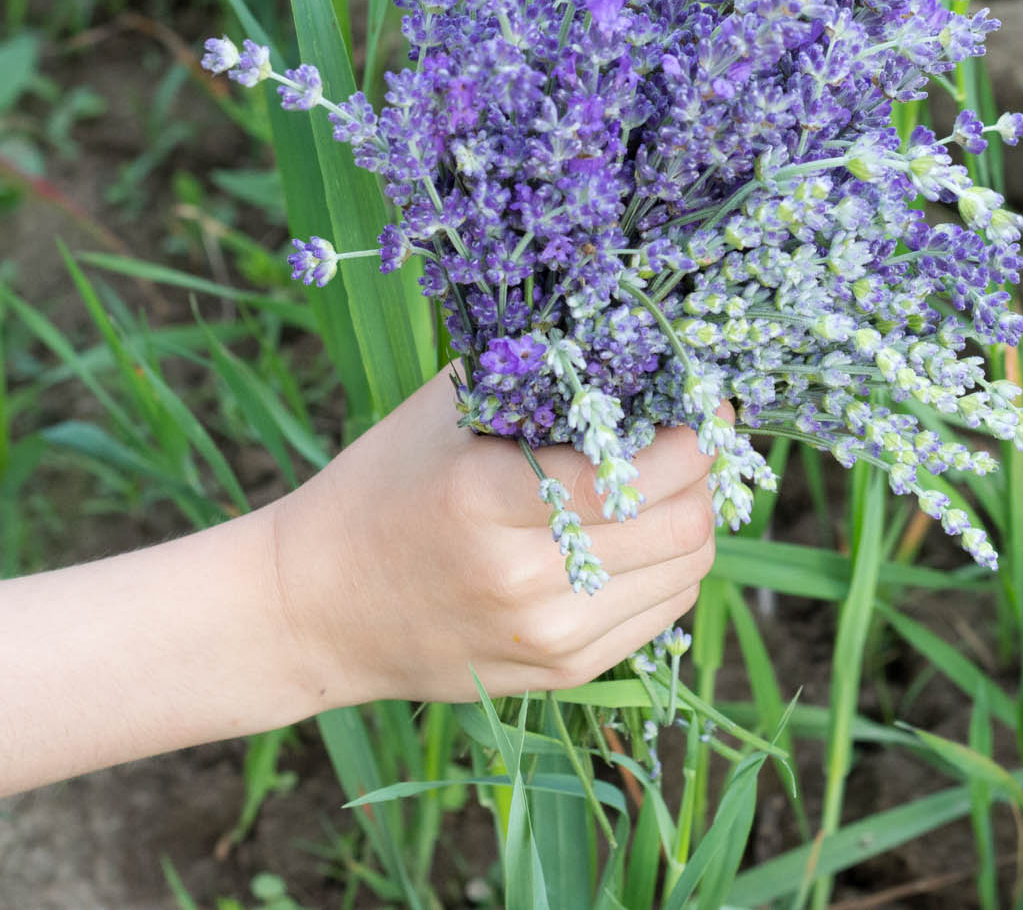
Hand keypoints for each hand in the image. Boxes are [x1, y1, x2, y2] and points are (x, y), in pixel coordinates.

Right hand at [270, 367, 717, 706]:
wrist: (315, 608)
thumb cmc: (381, 487)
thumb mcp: (442, 413)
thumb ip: (536, 379)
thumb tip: (637, 351)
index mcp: (486, 498)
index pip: (636, 473)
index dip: (694, 434)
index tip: (707, 401)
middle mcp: (522, 578)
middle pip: (680, 525)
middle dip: (705, 474)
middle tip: (697, 438)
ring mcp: (547, 635)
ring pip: (686, 572)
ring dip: (695, 519)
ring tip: (670, 483)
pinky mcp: (563, 671)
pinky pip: (664, 613)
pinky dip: (671, 567)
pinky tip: (640, 535)